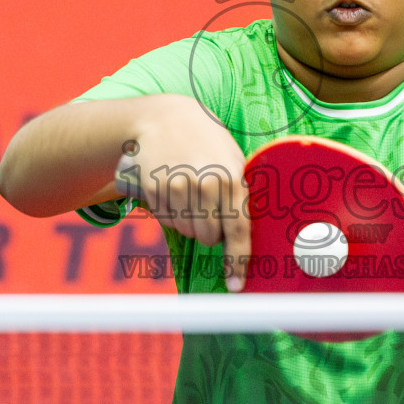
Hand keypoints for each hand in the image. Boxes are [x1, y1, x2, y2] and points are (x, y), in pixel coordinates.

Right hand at [115, 95, 251, 290]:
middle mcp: (205, 184)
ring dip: (191, 223)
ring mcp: (176, 186)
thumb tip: (249, 238)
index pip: (238, 230)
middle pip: (210, 237)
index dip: (237, 261)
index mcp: (231, 178)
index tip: (235, 286)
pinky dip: (172, 214)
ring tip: (191, 192)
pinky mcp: (153, 188)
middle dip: (212, 231)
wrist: (165, 118)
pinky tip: (173, 189)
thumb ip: (241, 195)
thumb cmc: (207, 143)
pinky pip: (167, 221)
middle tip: (209, 207)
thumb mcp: (232, 160)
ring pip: (187, 232)